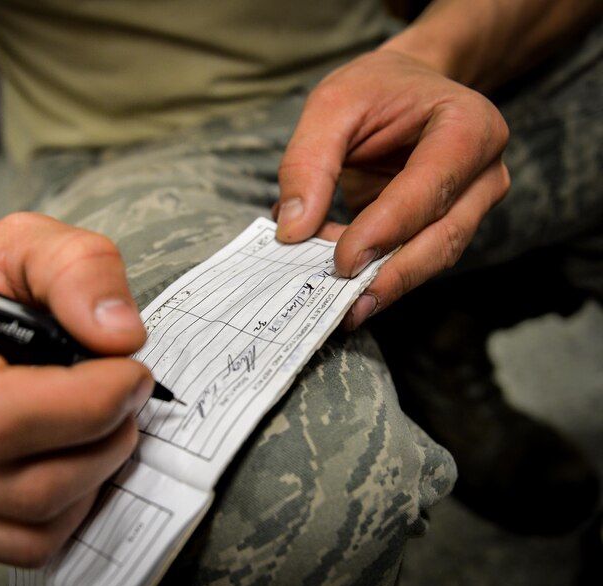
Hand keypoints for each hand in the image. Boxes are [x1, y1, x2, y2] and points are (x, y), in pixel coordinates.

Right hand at [0, 213, 152, 565]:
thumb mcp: (31, 243)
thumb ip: (81, 269)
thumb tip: (118, 336)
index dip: (88, 404)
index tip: (129, 374)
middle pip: (22, 484)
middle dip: (102, 442)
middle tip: (126, 399)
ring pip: (30, 528)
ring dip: (92, 477)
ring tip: (98, 424)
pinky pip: (20, 546)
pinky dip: (66, 508)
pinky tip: (66, 454)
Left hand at [275, 49, 509, 328]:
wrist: (408, 86)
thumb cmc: (375, 89)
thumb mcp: (331, 106)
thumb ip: (308, 163)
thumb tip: (293, 230)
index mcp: (468, 127)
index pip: (430, 189)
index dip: (386, 230)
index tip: (342, 262)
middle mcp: (483, 172)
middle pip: (443, 237)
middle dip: (392, 276)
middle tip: (347, 307)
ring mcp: (473, 204)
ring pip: (434, 257)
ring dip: (385, 282)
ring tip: (341, 306)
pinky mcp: (450, 226)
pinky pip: (417, 258)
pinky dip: (381, 273)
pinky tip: (346, 287)